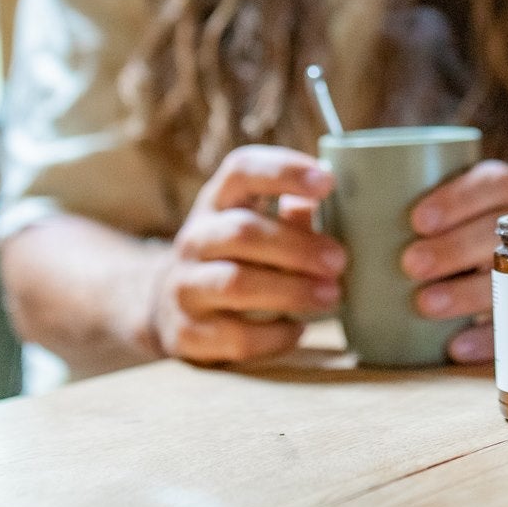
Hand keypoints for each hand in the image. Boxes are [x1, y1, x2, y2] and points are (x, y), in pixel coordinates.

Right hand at [149, 146, 347, 365]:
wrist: (168, 309)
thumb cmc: (234, 259)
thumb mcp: (256, 228)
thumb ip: (291, 218)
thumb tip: (325, 206)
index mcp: (217, 202)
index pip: (242, 170)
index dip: (284, 171)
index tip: (328, 182)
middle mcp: (194, 239)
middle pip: (243, 231)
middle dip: (298, 246)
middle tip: (339, 260)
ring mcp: (185, 287)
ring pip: (237, 283)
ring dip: (292, 290)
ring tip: (331, 296)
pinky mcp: (187, 333)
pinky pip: (237, 336)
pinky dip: (276, 335)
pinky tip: (298, 330)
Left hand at [402, 160, 507, 363]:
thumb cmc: (461, 227)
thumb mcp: (449, 204)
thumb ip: (408, 200)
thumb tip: (333, 194)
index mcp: (506, 191)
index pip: (492, 184)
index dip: (458, 199)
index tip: (417, 221)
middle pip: (498, 233)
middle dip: (454, 248)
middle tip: (411, 265)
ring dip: (466, 293)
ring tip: (425, 305)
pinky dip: (485, 339)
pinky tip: (455, 347)